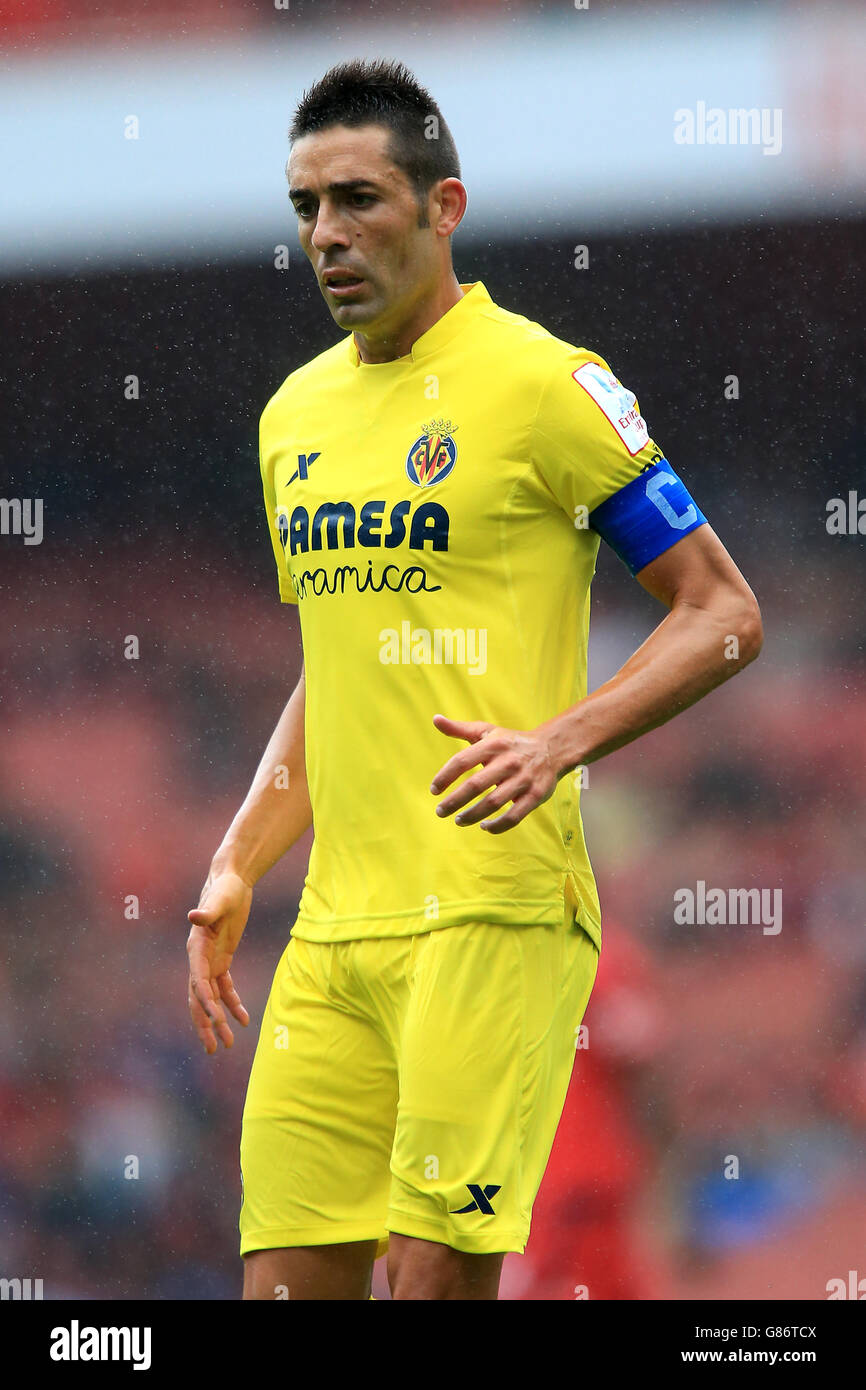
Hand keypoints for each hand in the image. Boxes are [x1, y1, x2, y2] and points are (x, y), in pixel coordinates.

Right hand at [186, 869, 251, 1053]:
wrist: (230, 881)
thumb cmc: (225, 889)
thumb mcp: (221, 900)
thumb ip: (208, 911)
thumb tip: (193, 915)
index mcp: (196, 947)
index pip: (198, 980)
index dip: (206, 1000)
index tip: (217, 1018)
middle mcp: (199, 958)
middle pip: (199, 998)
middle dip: (206, 1023)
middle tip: (213, 1048)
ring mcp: (210, 961)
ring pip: (211, 998)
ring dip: (219, 1020)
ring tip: (227, 1044)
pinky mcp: (222, 960)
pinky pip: (225, 988)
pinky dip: (233, 1003)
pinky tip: (244, 1019)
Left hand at [429, 713, 558, 833]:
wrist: (551, 749)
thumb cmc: (510, 742)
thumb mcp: (487, 731)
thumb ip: (460, 728)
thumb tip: (435, 719)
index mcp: (494, 744)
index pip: (463, 760)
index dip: (445, 776)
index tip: (434, 790)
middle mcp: (508, 761)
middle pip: (476, 784)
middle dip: (454, 801)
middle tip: (440, 811)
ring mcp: (523, 779)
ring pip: (493, 802)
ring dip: (473, 815)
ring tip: (458, 821)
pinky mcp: (535, 796)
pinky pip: (514, 816)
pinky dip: (498, 825)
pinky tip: (485, 826)